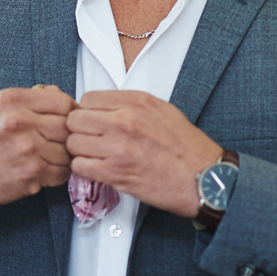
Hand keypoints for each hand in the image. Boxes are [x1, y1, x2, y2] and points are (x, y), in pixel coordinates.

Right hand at [0, 86, 77, 207]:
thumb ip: (30, 98)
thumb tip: (60, 95)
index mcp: (12, 100)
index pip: (62, 101)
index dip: (72, 111)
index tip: (72, 118)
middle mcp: (19, 122)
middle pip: (68, 126)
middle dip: (70, 134)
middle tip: (64, 138)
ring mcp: (27, 149)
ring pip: (68, 150)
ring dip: (66, 154)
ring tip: (53, 154)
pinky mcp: (31, 174)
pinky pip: (62, 172)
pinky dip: (60, 172)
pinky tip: (48, 167)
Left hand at [66, 90, 220, 217]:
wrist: (203, 177)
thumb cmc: (186, 147)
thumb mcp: (162, 110)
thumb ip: (131, 104)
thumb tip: (104, 107)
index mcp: (136, 102)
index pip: (87, 99)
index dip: (87, 112)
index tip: (93, 122)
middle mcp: (124, 121)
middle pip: (75, 120)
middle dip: (79, 131)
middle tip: (90, 140)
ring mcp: (117, 147)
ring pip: (73, 143)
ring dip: (80, 151)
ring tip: (94, 156)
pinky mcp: (115, 173)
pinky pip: (80, 166)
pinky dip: (84, 169)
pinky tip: (98, 170)